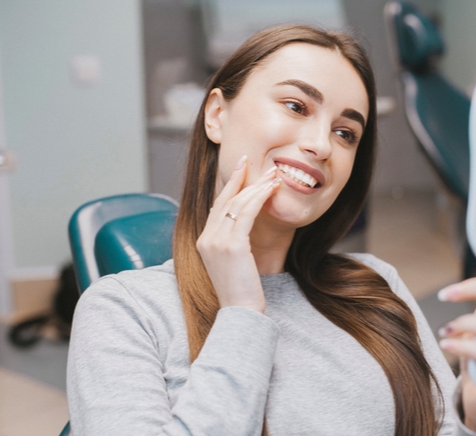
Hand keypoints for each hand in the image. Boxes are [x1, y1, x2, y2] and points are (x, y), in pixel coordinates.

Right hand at [196, 156, 280, 313]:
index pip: (217, 207)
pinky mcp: (232, 246)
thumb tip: (242, 227)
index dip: (229, 186)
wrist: (240, 312)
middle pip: (225, 200)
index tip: (240, 169)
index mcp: (203, 241)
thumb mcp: (231, 263)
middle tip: (255, 162)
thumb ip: (231, 243)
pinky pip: (246, 213)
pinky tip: (271, 190)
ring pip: (237, 204)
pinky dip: (259, 198)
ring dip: (256, 186)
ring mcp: (216, 242)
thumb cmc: (241, 291)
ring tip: (272, 176)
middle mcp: (206, 238)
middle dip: (241, 178)